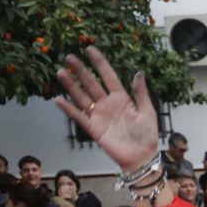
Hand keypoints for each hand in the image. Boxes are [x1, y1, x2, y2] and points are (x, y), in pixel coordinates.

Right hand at [53, 47, 160, 172]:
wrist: (141, 157)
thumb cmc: (147, 136)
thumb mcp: (147, 112)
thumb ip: (141, 93)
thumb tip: (138, 72)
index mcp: (122, 98)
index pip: (108, 76)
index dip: (99, 63)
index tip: (89, 49)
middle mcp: (108, 104)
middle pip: (91, 84)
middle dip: (80, 70)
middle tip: (69, 57)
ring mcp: (99, 116)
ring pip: (82, 97)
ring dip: (71, 86)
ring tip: (61, 72)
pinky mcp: (94, 129)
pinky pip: (79, 117)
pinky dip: (69, 109)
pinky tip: (59, 99)